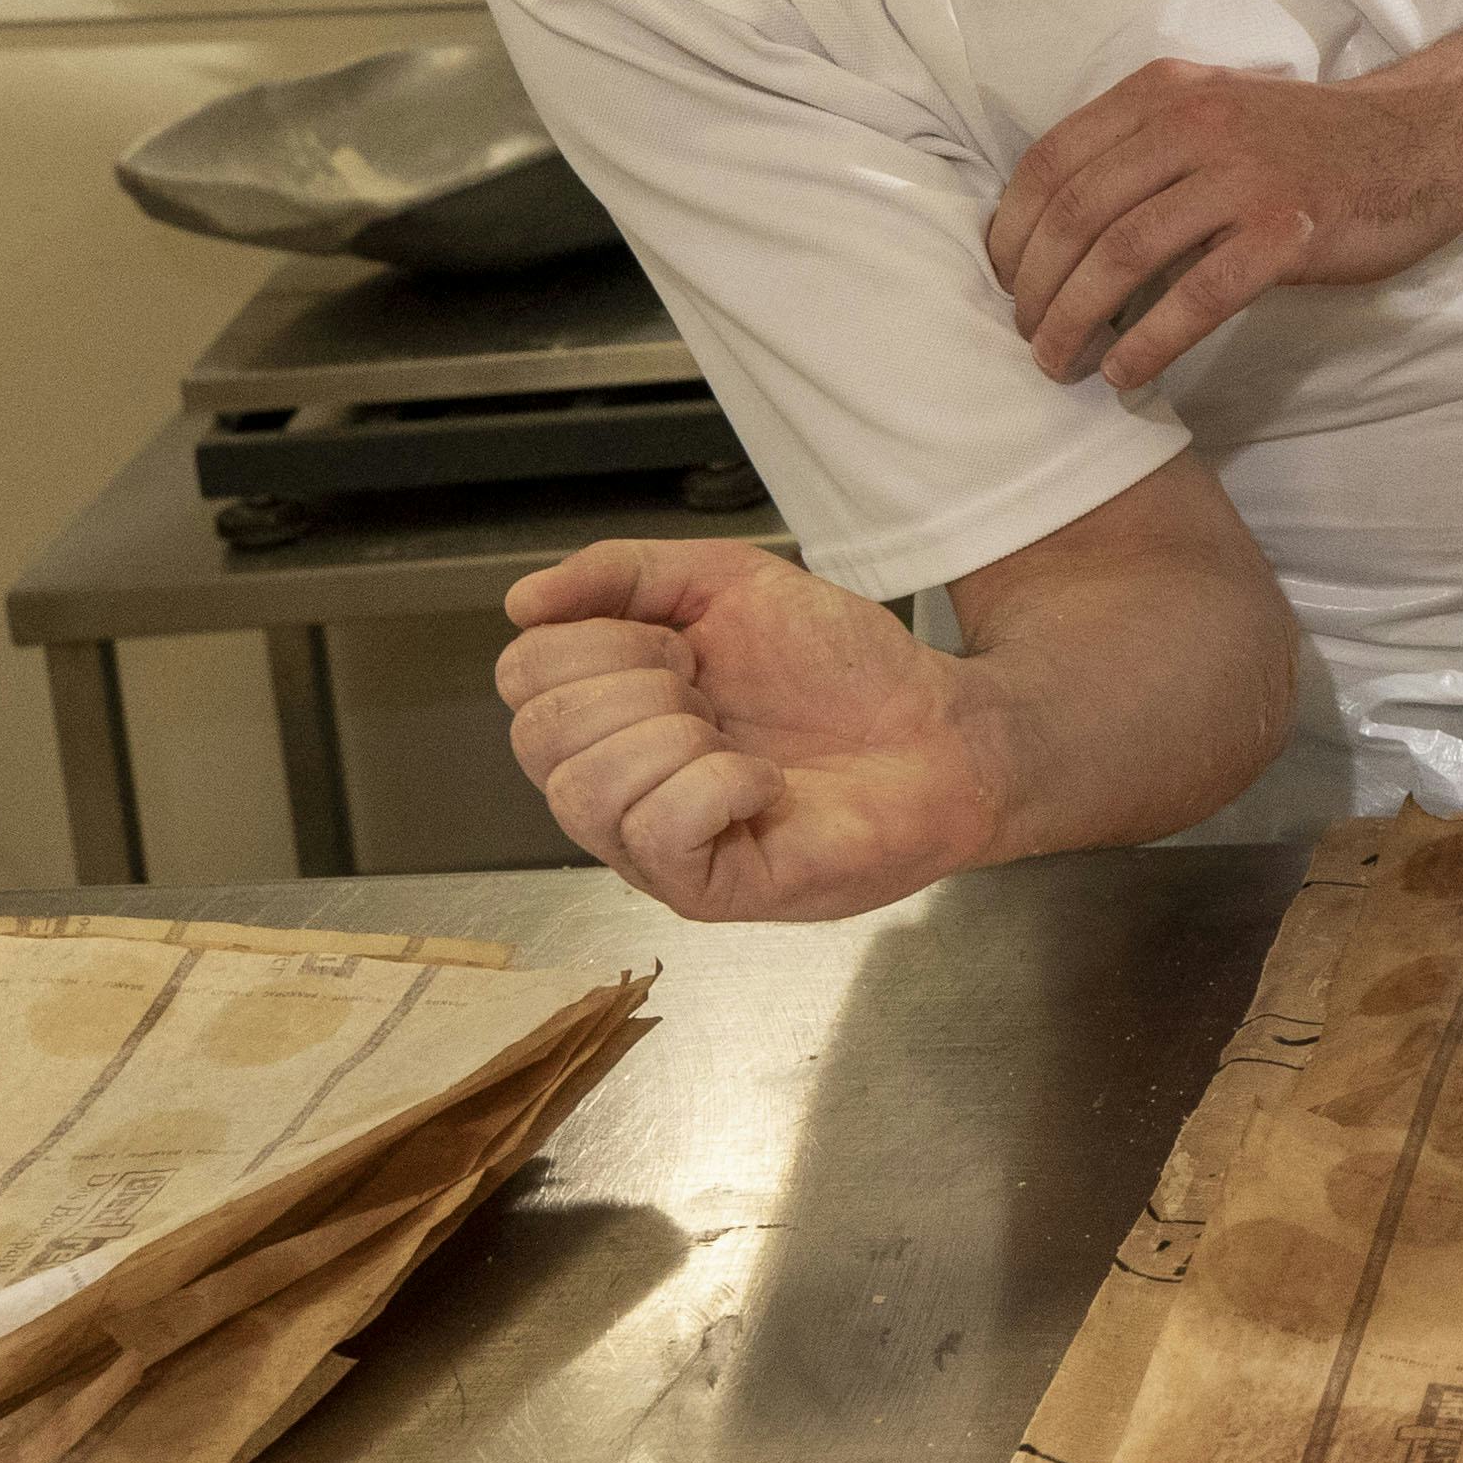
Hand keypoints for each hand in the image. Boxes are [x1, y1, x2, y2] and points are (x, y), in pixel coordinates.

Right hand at [493, 541, 1005, 922]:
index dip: (602, 638)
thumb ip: (622, 572)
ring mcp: (653, 848)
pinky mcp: (705, 889)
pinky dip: (719, 786)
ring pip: (584, 792)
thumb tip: (521, 602)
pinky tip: (766, 784)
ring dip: (676, 738)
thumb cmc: (840, 667)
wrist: (941, 727)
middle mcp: (615, 786)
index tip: (687, 642)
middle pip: (539, 734)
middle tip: (714, 691)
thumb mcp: (725, 581)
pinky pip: (658, 832)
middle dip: (639, 684)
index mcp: (609, 714)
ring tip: (736, 738)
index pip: (523, 675)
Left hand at [980, 57, 1462, 390]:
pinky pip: (1196, 297)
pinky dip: (1148, 344)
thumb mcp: (1212, 114)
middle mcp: (1194, 122)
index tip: (1002, 282)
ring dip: (1075, 323)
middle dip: (1033, 289)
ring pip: (1122, 255)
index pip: (1051, 161)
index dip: (1011, 231)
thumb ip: (1142, 150)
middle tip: (1025, 339)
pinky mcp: (1288, 231)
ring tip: (1060, 367)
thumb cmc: (1307, 144)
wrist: (1422, 141)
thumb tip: (1055, 235)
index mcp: (1162, 92)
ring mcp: (1243, 176)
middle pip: (1076, 214)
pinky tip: (1127, 376)